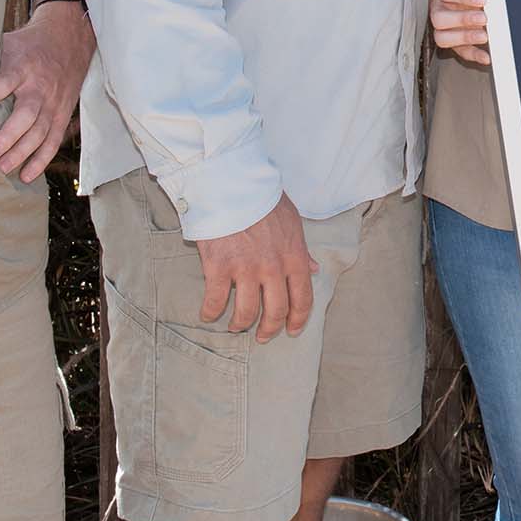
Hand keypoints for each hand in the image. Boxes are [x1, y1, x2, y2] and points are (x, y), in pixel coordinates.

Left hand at [0, 0, 96, 181]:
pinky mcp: (62, 114)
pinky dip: (41, 160)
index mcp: (22, 66)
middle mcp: (39, 86)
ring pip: (40, 132)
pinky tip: (26, 175)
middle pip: (27, 114)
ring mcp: (53, 103)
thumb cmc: (28, 45)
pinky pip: (53, 140)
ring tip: (2, 169)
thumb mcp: (7, 42)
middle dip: (8, 136)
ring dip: (22, 153)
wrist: (69, 40)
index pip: (3, 82)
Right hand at [197, 194, 320, 341]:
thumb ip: (302, 249)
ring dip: (240, 324)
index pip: (303, 298)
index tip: (293, 330)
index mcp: (294, 257)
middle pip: (276, 312)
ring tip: (236, 326)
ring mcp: (245, 270)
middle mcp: (273, 269)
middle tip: (263, 336)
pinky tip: (207, 314)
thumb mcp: (292, 221)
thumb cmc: (262, 198)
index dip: (299, 319)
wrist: (231, 184)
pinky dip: (210, 312)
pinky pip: (215, 301)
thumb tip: (313, 269)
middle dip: (270, 329)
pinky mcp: (219, 268)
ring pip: (246, 313)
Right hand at [429, 0, 489, 65]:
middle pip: (440, 17)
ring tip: (484, 36)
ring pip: (443, 37)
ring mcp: (443, 27)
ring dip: (464, 38)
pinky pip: (459, 51)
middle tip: (483, 17)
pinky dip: (473, 55)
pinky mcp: (453, 41)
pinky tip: (485, 55)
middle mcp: (439, 8)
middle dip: (463, 19)